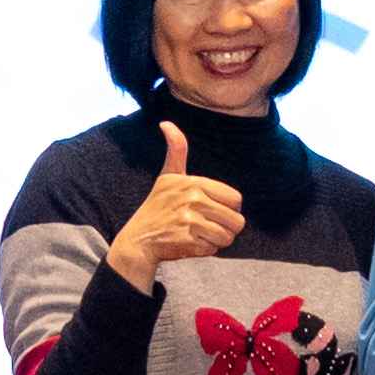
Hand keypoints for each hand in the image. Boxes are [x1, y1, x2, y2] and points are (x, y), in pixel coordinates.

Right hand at [105, 122, 247, 288]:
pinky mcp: (187, 241)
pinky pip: (213, 250)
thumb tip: (166, 123)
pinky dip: (205, 250)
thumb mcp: (168, 176)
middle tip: (207, 226)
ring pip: (227, 237)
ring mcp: (189, 221)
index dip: (228, 208)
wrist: (138, 239)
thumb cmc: (157, 207)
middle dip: (226, 228)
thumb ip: (176, 150)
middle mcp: (193, 199)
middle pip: (236, 221)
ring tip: (200, 235)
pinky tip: (190, 244)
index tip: (212, 210)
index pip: (236, 199)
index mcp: (194, 183)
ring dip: (217, 241)